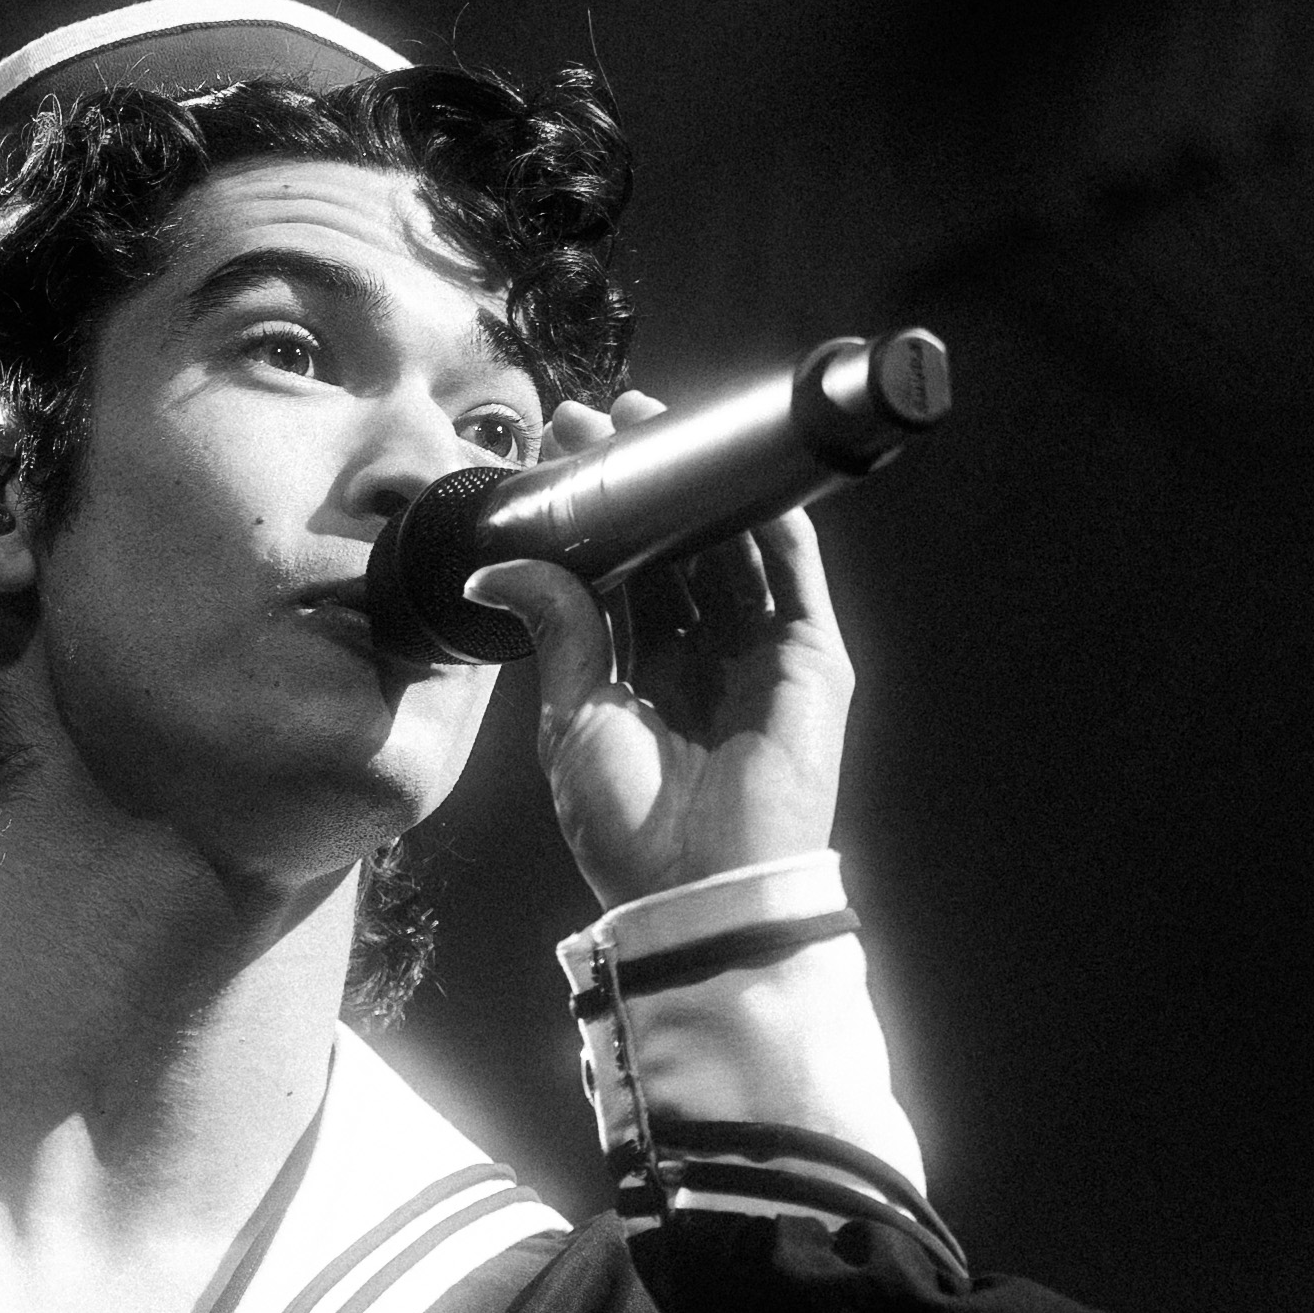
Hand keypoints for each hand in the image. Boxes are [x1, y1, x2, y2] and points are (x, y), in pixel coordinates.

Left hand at [470, 389, 854, 910]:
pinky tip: (732, 466)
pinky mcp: (812, 660)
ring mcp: (763, 655)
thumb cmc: (631, 829)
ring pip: (733, 547)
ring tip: (652, 426)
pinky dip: (768, 514)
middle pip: (678, 550)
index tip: (560, 457)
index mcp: (645, 676)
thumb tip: (501, 564)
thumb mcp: (572, 716)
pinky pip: (795, 569)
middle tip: (600, 422)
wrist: (696, 890)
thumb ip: (556, 629)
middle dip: (643, 485)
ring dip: (700, 485)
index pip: (623, 575)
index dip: (597, 517)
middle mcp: (706, 659)